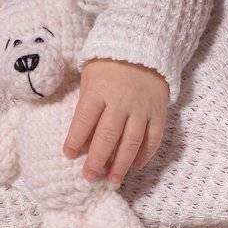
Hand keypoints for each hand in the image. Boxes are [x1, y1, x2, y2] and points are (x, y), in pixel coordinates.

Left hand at [62, 58, 168, 184]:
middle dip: (97, 160)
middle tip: (90, 177)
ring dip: (121, 164)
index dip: (75, 139)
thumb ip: (85, 107)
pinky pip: (153, 137)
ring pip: (131, 141)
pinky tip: (136, 165)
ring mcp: (142, 108)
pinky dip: (145, 154)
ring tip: (113, 180)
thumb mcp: (89, 79)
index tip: (68, 155)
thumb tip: (80, 141)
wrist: (143, 47)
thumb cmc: (108, 66)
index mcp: (99, 91)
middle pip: (107, 135)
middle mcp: (121, 102)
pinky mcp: (158, 112)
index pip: (84, 120)